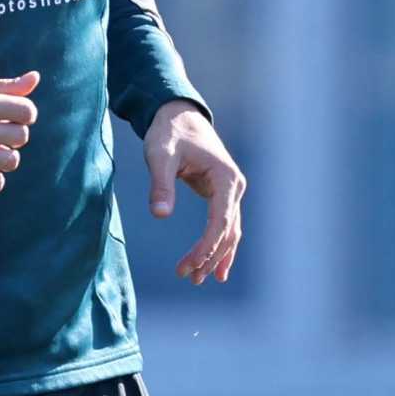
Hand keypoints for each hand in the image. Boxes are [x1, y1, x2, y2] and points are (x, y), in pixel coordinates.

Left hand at [144, 101, 243, 283]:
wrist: (179, 116)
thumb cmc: (169, 133)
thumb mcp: (160, 156)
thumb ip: (161, 185)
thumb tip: (160, 216)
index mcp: (225, 178)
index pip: (221, 221)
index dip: (207, 246)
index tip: (190, 265)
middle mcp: (234, 186)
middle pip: (227, 231)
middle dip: (208, 256)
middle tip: (188, 277)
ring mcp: (231, 191)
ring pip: (230, 232)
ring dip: (215, 256)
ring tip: (198, 279)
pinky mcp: (222, 195)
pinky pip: (225, 226)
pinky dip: (220, 246)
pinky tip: (214, 268)